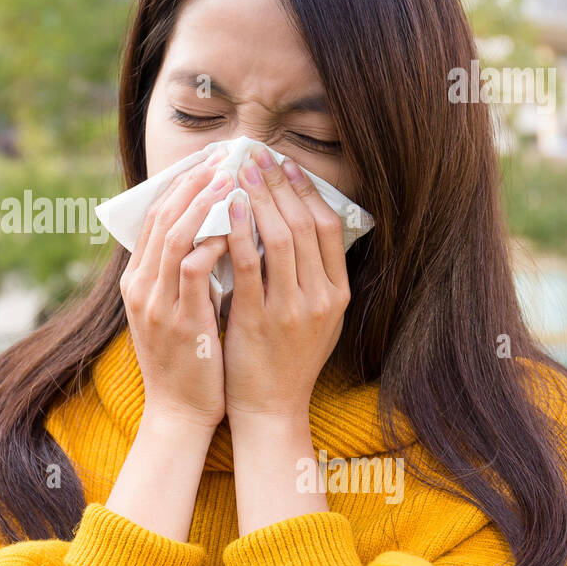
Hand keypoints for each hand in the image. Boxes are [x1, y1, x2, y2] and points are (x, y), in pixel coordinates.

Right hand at [119, 150, 233, 432]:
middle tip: (222, 158)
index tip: (207, 161)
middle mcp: (141, 288)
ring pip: (174, 237)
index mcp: (138, 281)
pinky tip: (236, 228)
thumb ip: (184, 274)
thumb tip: (210, 232)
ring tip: (229, 179)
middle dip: (192, 184)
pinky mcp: (180, 321)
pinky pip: (193, 270)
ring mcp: (157, 304)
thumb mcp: (177, 309)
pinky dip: (212, 243)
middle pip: (160, 218)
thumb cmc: (189, 360)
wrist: (181, 412)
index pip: (153, 218)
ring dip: (202, 204)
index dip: (179, 186)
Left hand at [221, 146, 351, 422]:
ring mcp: (292, 309)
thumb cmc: (283, 360)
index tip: (286, 164)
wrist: (268, 410)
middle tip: (256, 155)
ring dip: (259, 198)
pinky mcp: (260, 320)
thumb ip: (308, 276)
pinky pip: (249, 266)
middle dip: (279, 185)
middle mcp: (321, 298)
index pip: (329, 227)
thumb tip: (293, 224)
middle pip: (305, 224)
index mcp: (337, 293)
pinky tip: (228, 208)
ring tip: (240, 170)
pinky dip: (239, 232)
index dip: (307, 191)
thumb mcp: (312, 317)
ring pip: (280, 238)